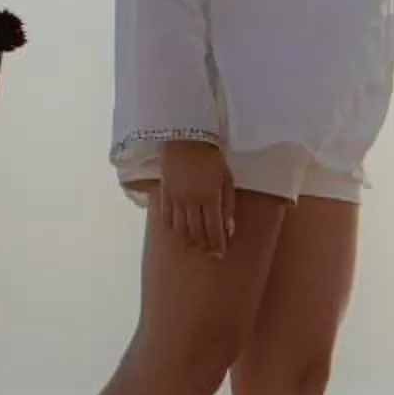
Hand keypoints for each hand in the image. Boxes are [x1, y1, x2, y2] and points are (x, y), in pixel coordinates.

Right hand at [155, 140, 235, 257]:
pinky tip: (180, 232)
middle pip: (197, 233)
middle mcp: (192, 201)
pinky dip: (174, 229)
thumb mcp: (226, 179)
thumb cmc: (211, 158)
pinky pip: (167, 219)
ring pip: (181, 229)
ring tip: (197, 245)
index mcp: (210, 197)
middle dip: (205, 246)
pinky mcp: (164, 194)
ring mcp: (175, 199)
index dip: (218, 245)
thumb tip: (229, 230)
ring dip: (190, 240)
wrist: (186, 139)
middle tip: (211, 254)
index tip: (221, 254)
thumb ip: (228, 205)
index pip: (214, 230)